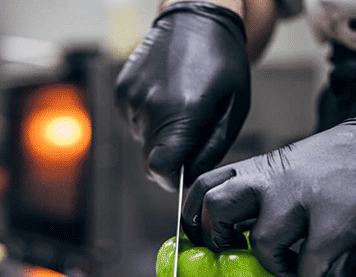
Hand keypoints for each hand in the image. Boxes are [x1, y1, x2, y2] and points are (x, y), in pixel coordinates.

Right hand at [114, 1, 249, 190]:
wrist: (196, 18)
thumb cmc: (222, 61)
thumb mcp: (234, 109)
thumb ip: (211, 149)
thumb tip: (190, 176)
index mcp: (184, 113)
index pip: (162, 169)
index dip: (172, 179)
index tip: (182, 174)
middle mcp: (152, 107)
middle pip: (151, 160)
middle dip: (170, 155)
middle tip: (189, 131)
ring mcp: (132, 98)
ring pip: (143, 141)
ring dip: (160, 133)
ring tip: (179, 104)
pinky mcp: (122, 91)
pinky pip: (134, 123)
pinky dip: (149, 118)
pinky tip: (165, 95)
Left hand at [182, 101, 355, 276]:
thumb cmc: (340, 160)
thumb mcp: (287, 166)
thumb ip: (259, 193)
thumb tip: (236, 233)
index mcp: (259, 167)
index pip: (203, 185)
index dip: (192, 216)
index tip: (201, 236)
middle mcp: (273, 180)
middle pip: (214, 207)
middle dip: (217, 238)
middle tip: (235, 250)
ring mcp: (302, 200)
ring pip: (260, 243)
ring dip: (273, 263)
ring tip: (290, 260)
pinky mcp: (334, 222)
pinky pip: (308, 265)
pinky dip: (311, 272)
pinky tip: (321, 263)